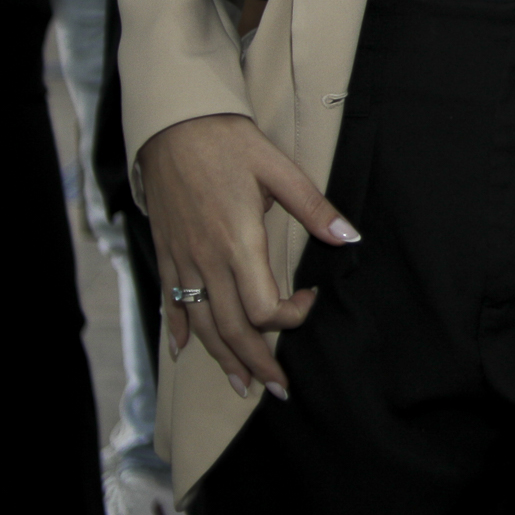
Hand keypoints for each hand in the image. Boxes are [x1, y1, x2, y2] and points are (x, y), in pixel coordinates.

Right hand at [136, 113, 357, 401]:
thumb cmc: (229, 143)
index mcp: (238, 242)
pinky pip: (171, 302)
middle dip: (257, 363)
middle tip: (278, 389)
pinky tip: (184, 351)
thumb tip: (349, 238)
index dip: (291, 315)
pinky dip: (178, 330)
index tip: (310, 299)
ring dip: (222, 358)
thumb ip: (314, 208)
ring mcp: (182, 260)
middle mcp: (207, 260)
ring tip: (242, 385)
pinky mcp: (166, 253)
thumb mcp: (279, 168)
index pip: (262, 307)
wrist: (174, 125)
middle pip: (230, 328)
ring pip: (200, 324)